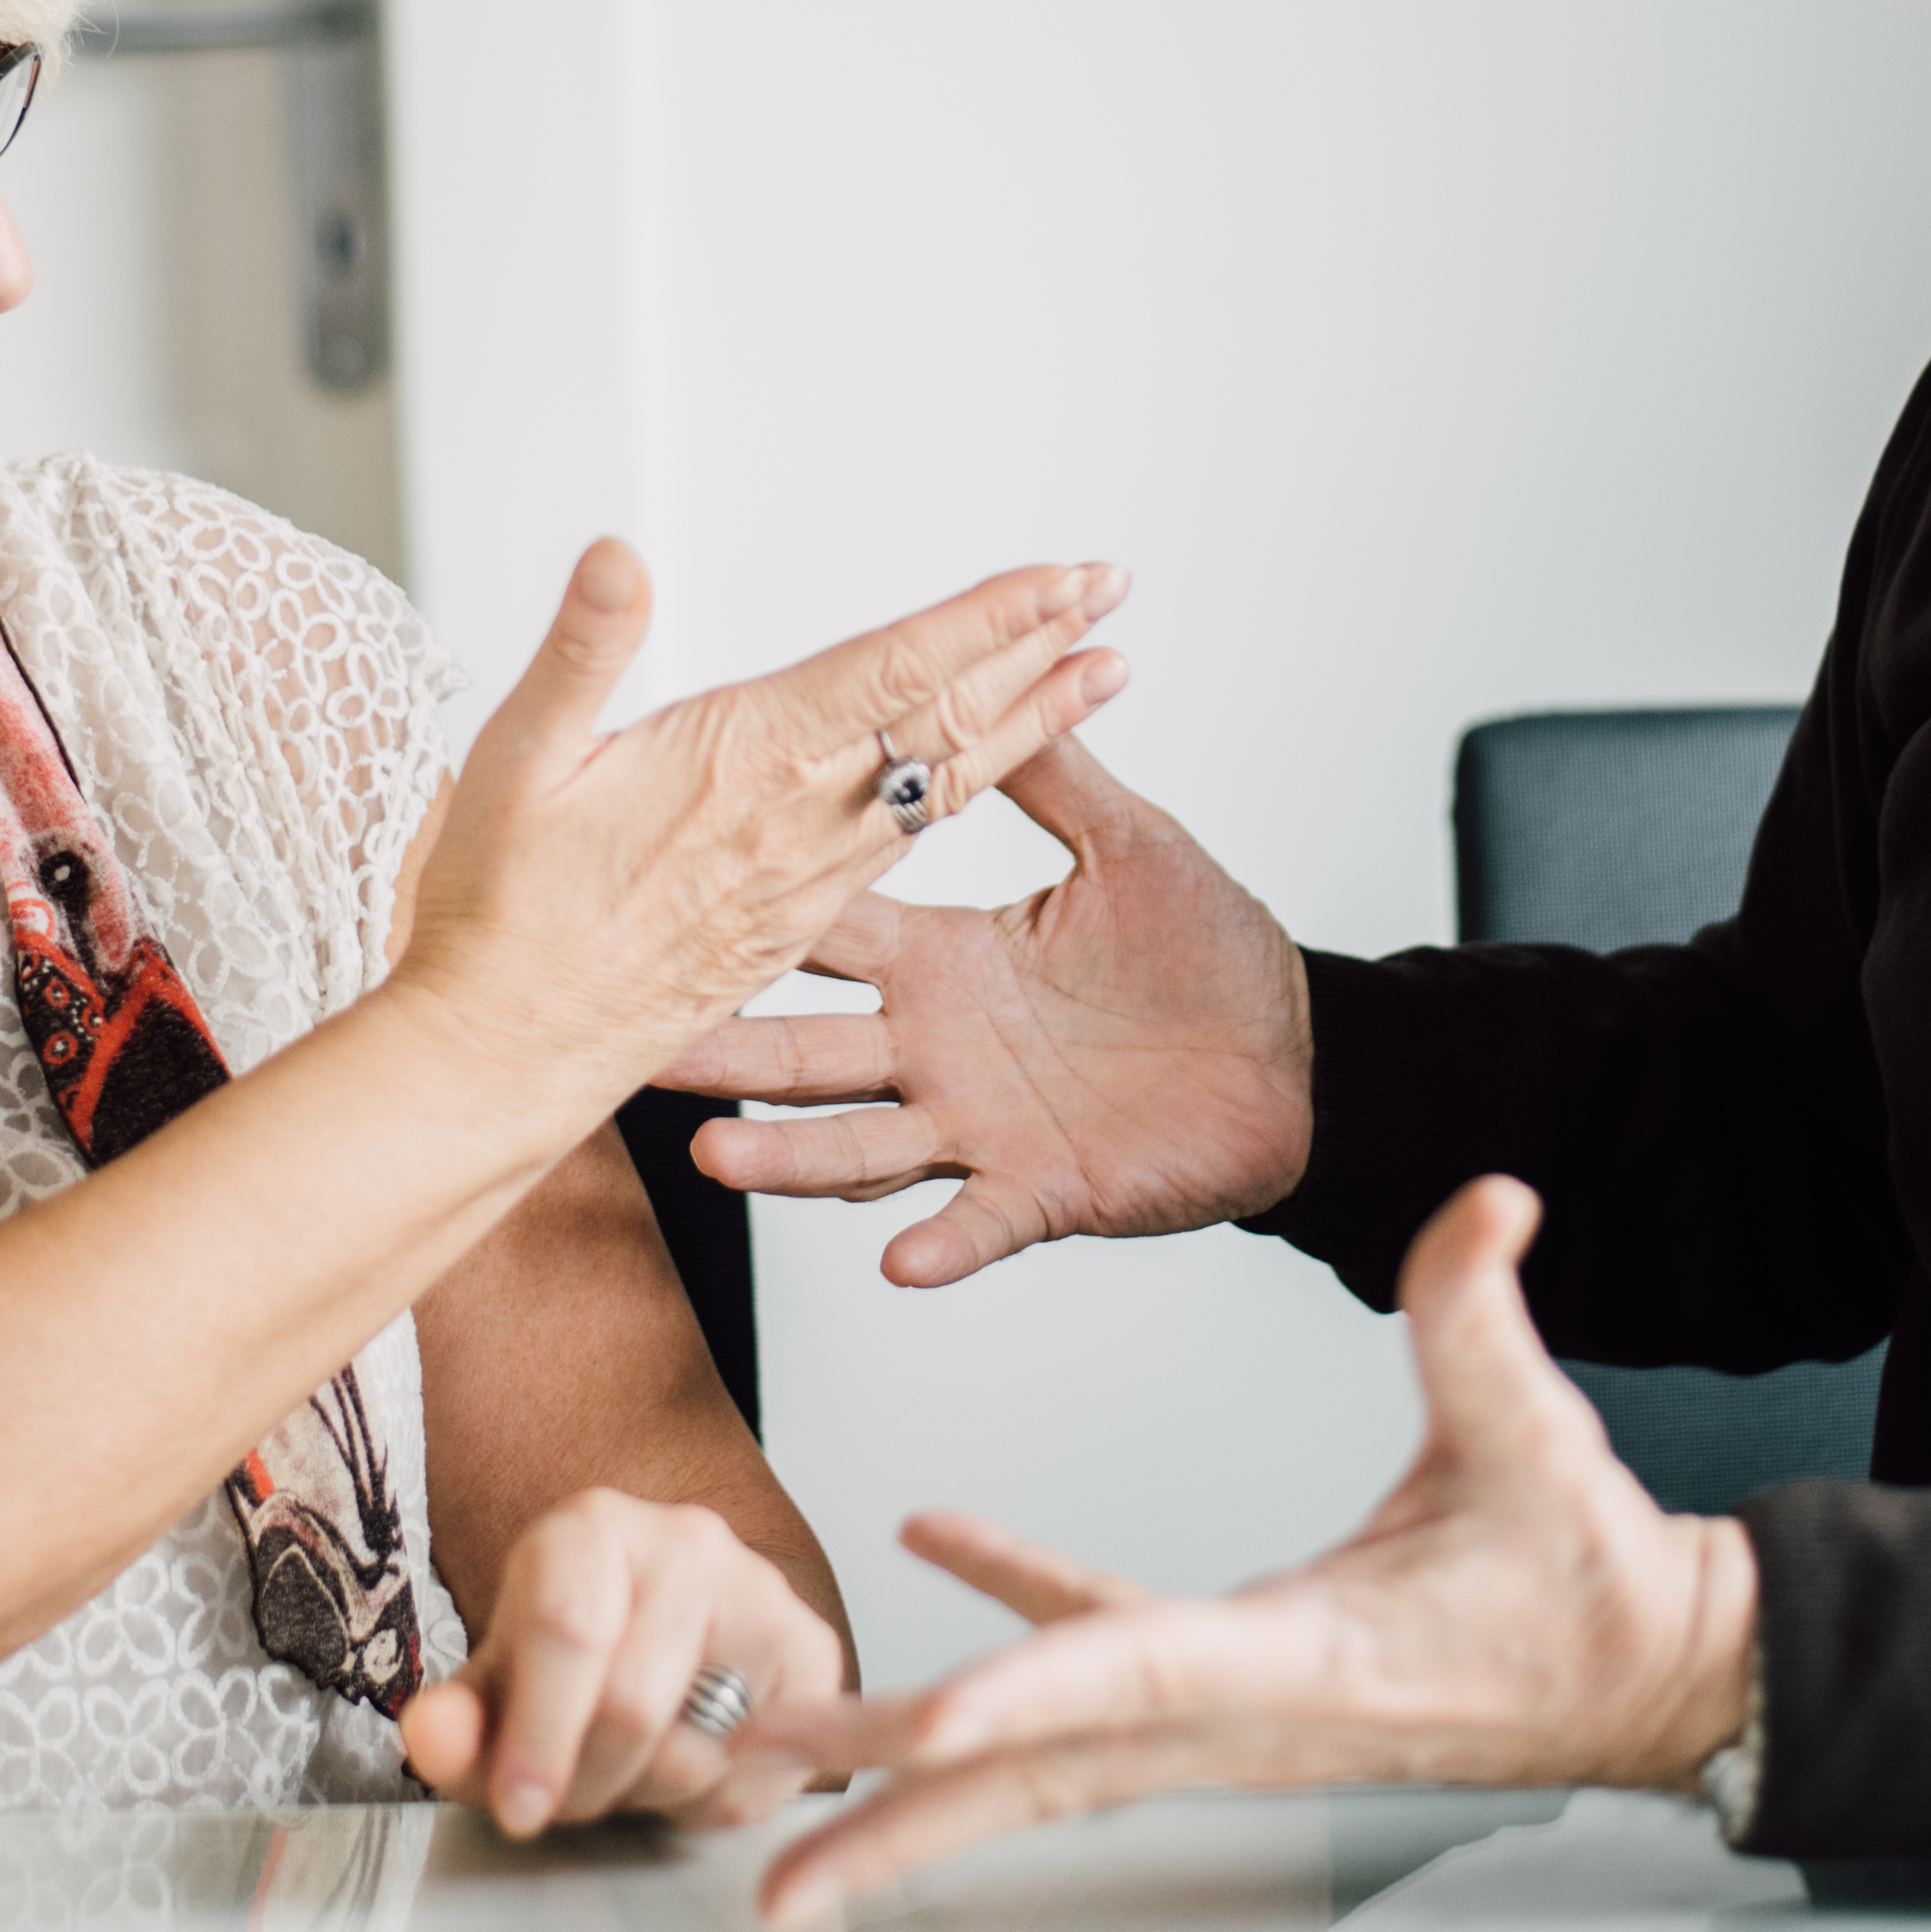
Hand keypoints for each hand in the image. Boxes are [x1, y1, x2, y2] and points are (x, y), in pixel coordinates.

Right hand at [398, 544, 1128, 1085]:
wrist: (503, 1059)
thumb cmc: (493, 908)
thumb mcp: (515, 765)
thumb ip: (580, 654)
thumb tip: (618, 553)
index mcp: (744, 761)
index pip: (897, 669)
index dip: (990, 618)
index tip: (1069, 576)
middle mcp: (799, 820)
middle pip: (946, 718)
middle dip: (1035, 648)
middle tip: (1110, 591)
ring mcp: (809, 879)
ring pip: (944, 783)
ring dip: (1024, 718)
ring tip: (1092, 670)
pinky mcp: (799, 926)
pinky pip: (905, 844)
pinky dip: (963, 788)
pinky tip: (990, 764)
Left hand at [400, 1487, 845, 1834]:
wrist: (663, 1633)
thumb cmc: (572, 1657)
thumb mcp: (496, 1689)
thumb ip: (455, 1723)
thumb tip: (432, 1736)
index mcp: (591, 1529)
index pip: (567, 1630)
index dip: (537, 1735)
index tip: (519, 1805)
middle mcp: (686, 1541)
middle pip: (630, 1703)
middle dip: (587, 1783)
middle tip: (566, 1799)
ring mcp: (759, 1592)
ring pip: (696, 1747)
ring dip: (645, 1796)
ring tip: (623, 1775)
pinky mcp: (812, 1652)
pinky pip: (757, 1773)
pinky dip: (708, 1804)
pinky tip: (683, 1771)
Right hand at [655, 737, 1311, 1284]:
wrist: (1294, 1057)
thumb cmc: (1208, 950)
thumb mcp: (1129, 843)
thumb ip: (1054, 772)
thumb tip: (992, 672)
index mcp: (946, 960)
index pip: (824, 937)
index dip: (750, 922)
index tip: (662, 901)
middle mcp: (937, 1049)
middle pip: (803, 1053)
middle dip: (721, 1054)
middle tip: (636, 1049)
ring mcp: (977, 1127)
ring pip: (857, 1146)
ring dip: (786, 1159)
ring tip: (717, 1159)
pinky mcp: (1039, 1192)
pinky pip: (977, 1225)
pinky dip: (939, 1243)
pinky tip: (897, 1259)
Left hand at [742, 1179, 1755, 1923]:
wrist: (1637, 1674)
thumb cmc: (1587, 1577)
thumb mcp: (1537, 1436)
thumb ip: (1485, 1313)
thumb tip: (1490, 1200)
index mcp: (1300, 1657)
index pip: (1137, 1672)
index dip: (1025, 1691)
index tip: (923, 1726)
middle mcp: (1237, 1710)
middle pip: (1037, 1768)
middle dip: (899, 1806)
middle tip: (763, 1842)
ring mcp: (1221, 1713)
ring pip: (1035, 1753)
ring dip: (908, 1769)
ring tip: (784, 1768)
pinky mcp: (1226, 1681)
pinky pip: (1085, 1659)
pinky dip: (1003, 1611)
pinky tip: (930, 1541)